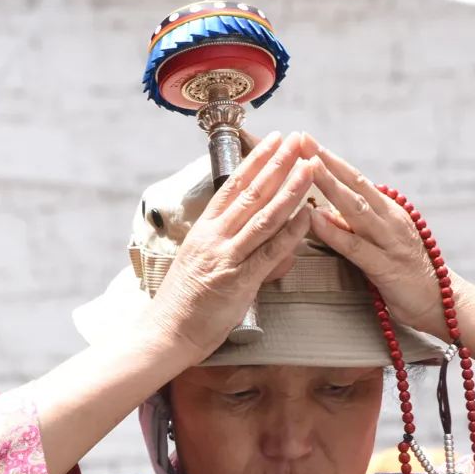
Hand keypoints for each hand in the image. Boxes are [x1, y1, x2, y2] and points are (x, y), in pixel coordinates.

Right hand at [141, 132, 317, 362]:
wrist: (166, 333)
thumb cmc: (185, 303)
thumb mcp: (207, 267)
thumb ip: (241, 254)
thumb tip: (277, 253)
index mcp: (204, 229)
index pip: (233, 186)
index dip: (256, 161)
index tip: (275, 141)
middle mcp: (214, 237)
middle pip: (251, 193)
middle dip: (277, 164)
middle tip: (298, 140)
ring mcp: (226, 257)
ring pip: (263, 216)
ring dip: (289, 190)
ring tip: (308, 167)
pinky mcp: (238, 281)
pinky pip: (269, 252)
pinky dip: (290, 233)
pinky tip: (307, 215)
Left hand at [301, 137, 453, 340]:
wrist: (444, 303)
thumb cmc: (406, 273)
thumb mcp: (382, 240)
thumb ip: (359, 224)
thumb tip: (329, 208)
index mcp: (387, 210)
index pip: (355, 178)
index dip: (329, 158)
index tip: (304, 138)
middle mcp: (389, 219)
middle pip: (354, 184)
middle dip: (326, 160)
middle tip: (301, 139)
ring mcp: (389, 241)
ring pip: (355, 208)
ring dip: (329, 186)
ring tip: (306, 167)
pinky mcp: (386, 267)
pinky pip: (356, 247)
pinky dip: (334, 232)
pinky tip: (314, 219)